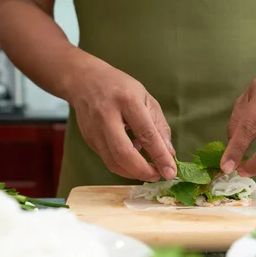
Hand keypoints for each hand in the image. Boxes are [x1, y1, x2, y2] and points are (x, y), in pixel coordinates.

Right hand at [68, 58, 175, 181]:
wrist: (84, 80)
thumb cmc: (120, 88)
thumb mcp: (146, 98)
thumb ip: (159, 126)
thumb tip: (169, 154)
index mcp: (127, 100)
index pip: (146, 133)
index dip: (160, 156)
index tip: (171, 171)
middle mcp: (107, 116)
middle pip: (124, 153)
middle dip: (143, 171)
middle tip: (158, 176)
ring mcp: (94, 129)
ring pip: (113, 162)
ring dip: (133, 173)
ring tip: (149, 172)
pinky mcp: (89, 140)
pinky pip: (108, 160)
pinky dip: (124, 166)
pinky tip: (134, 160)